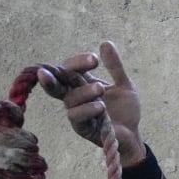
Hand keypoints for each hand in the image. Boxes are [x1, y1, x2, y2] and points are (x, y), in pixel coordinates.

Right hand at [37, 41, 146, 167]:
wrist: (133, 135)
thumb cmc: (125, 111)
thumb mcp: (125, 85)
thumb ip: (115, 67)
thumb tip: (105, 43)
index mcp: (82, 84)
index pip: (70, 68)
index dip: (78, 62)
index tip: (94, 60)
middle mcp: (75, 96)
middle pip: (56, 83)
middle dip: (51, 76)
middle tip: (46, 72)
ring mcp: (76, 112)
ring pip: (69, 99)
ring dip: (83, 92)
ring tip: (100, 89)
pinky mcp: (81, 128)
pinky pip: (76, 117)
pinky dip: (87, 109)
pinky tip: (100, 106)